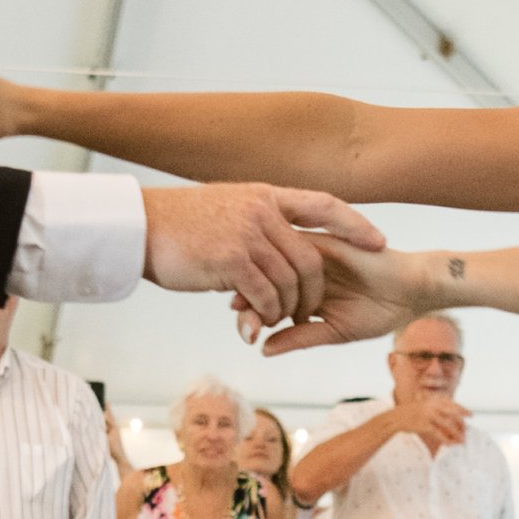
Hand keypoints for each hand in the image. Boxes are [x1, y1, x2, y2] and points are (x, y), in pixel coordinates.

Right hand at [140, 183, 387, 329]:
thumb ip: (256, 221)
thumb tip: (276, 244)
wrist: (139, 228)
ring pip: (290, 281)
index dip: (355, 225)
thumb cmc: (178, 223)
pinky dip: (268, 314)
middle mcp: (262, 211)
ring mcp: (248, 234)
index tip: (379, 242)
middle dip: (315, 291)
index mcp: (265, 195)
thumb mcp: (225, 207)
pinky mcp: (232, 261)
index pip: (324, 205)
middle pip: (311, 257)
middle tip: (309, 312)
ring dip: (289, 308)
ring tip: (278, 320)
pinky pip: (266, 295)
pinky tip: (259, 323)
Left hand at [254, 237, 424, 351]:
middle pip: (265, 279)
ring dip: (257, 281)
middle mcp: (304, 271)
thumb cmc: (381, 311)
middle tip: (238, 314)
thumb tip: (264, 349)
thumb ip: (300, 336)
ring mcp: (312, 255)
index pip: (269, 297)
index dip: (251, 309)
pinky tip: (270, 281)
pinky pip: (295, 249)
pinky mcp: (325, 241)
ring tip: (246, 303)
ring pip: (274, 264)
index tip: (243, 327)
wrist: (413, 289)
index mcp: (304, 290)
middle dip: (247, 296)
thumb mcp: (335, 331)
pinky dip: (279, 263)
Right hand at [408, 394, 468, 453]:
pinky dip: (446, 439)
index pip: (453, 404)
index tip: (471, 415)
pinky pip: (439, 433)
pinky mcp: (425, 425)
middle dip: (462, 423)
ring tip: (461, 440)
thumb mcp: (425, 405)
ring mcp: (429, 415)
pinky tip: (450, 444)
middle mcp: (433, 405)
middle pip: (453, 414)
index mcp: (434, 400)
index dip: (463, 409)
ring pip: (448, 425)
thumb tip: (452, 416)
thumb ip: (437, 408)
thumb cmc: (411, 412)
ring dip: (456, 434)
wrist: (396, 417)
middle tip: (467, 432)